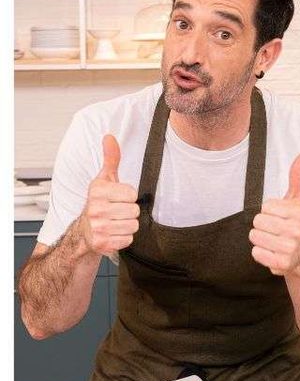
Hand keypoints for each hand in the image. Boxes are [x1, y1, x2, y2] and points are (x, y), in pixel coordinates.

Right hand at [81, 134, 138, 256]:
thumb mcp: (104, 180)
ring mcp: (97, 227)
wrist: (84, 231)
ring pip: (133, 226)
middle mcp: (95, 208)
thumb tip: (110, 137)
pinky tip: (114, 233)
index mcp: (97, 191)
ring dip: (128, 226)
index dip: (129, 196)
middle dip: (129, 212)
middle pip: (134, 211)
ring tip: (116, 222)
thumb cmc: (99, 203)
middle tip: (117, 212)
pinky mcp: (101, 243)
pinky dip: (124, 238)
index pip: (132, 194)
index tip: (119, 198)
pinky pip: (128, 240)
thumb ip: (111, 159)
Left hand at [250, 154, 299, 275]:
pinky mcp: (281, 263)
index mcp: (299, 213)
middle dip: (263, 225)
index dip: (269, 211)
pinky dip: (261, 253)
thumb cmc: (297, 225)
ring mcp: (289, 248)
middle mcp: (296, 230)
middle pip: (258, 221)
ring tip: (273, 240)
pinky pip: (256, 253)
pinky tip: (272, 252)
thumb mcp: (298, 201)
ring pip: (255, 237)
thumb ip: (297, 178)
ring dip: (261, 239)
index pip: (265, 206)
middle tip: (274, 230)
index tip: (279, 217)